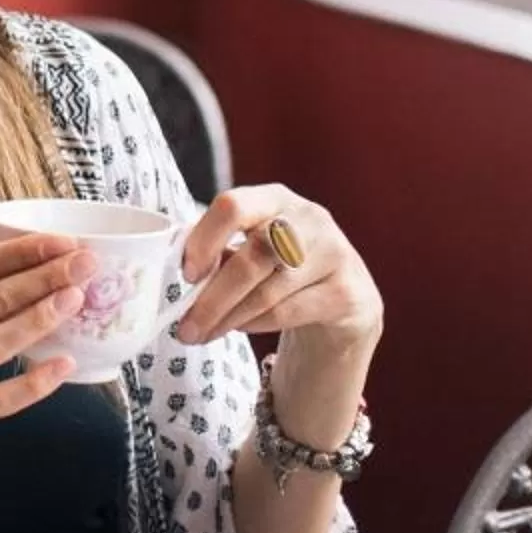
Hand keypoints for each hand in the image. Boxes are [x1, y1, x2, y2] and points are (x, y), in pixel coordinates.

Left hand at [174, 183, 382, 355]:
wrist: (343, 299)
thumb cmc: (284, 270)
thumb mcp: (253, 249)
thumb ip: (222, 254)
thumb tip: (185, 276)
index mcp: (275, 197)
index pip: (233, 205)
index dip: (204, 240)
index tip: (187, 274)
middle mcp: (309, 218)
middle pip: (254, 254)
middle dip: (213, 296)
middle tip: (185, 326)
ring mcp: (334, 253)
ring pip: (270, 290)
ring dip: (229, 318)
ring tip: (203, 334)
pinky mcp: (346, 292)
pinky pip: (289, 312)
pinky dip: (256, 324)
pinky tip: (240, 328)